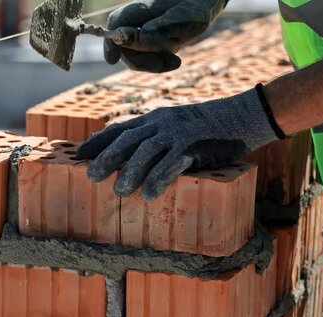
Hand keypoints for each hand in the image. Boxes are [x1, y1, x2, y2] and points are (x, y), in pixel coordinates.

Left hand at [76, 87, 282, 198]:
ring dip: (131, 172)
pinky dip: (160, 178)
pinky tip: (150, 194)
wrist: (244, 116)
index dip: (98, 142)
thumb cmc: (207, 127)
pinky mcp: (195, 145)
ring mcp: (178, 133)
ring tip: (119, 191)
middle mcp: (162, 123)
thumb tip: (128, 153)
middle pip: (127, 140)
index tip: (78, 155)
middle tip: (91, 176)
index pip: (119, 129)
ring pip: (147, 151)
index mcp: (154, 119)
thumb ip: (152, 137)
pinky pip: (173, 163)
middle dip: (107, 158)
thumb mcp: (175, 125)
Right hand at [105, 0, 226, 71]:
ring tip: (175, 61)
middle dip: (140, 60)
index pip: (116, 25)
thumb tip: (143, 36)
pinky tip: (176, 62)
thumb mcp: (183, 17)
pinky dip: (161, 65)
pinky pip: (148, 61)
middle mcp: (135, 22)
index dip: (111, 43)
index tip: (113, 59)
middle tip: (159, 66)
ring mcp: (141, 35)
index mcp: (138, 10)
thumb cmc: (193, 8)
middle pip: (123, 47)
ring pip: (135, 58)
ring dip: (154, 64)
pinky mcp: (149, 45)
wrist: (202, 6)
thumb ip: (163, 26)